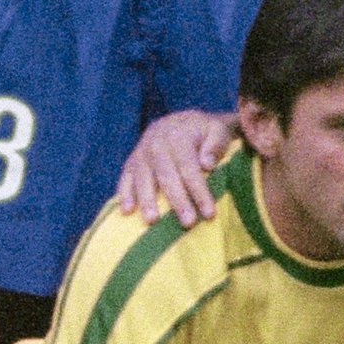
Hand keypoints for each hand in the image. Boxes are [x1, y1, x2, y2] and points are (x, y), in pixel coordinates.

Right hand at [112, 109, 236, 224]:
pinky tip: (126, 211)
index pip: (189, 167)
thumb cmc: (204, 131)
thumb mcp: (218, 129)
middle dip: (177, 200)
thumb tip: (206, 164)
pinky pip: (125, 178)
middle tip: (187, 223)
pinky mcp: (131, 161)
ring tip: (152, 221)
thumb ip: (216, 144)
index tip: (209, 213)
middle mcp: (156, 142)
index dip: (199, 191)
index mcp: (178, 135)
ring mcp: (141, 152)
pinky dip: (124, 194)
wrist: (181, 121)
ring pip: (142, 177)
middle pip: (166, 175)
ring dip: (146, 200)